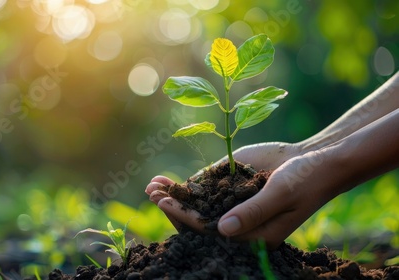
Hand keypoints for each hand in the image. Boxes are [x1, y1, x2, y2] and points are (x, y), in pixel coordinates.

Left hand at [145, 145, 336, 248]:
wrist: (315, 160)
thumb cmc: (305, 180)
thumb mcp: (281, 195)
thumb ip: (254, 211)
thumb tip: (222, 229)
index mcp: (253, 235)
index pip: (212, 231)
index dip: (187, 218)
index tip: (165, 204)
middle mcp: (238, 222)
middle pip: (199, 221)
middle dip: (174, 208)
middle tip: (151, 194)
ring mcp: (233, 203)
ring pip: (198, 204)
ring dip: (174, 196)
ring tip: (151, 185)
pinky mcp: (231, 186)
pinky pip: (205, 188)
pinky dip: (184, 184)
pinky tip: (165, 179)